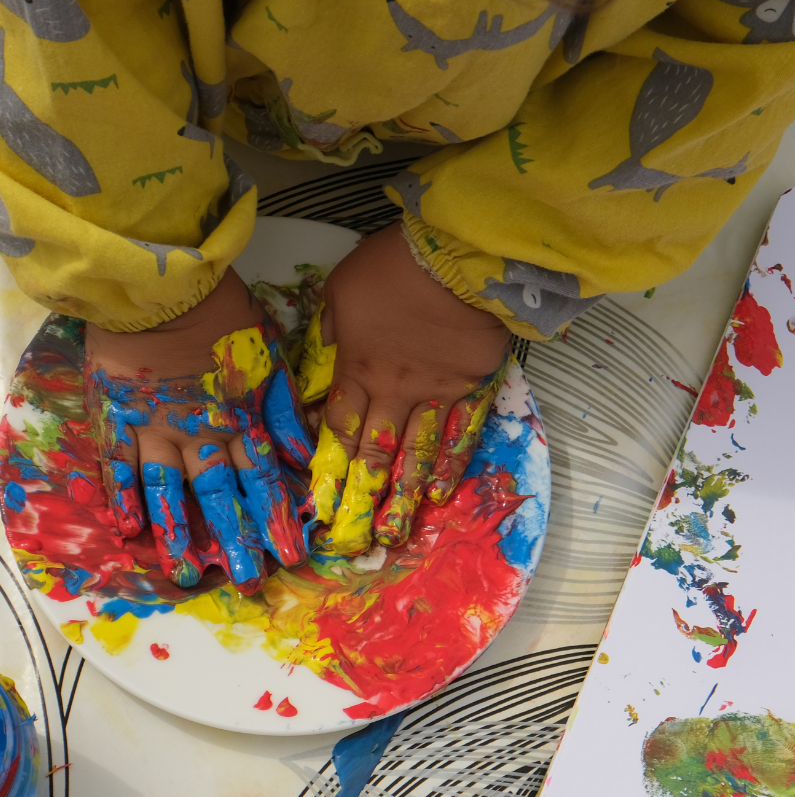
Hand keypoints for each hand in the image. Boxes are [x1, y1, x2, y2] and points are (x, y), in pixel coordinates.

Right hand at [84, 269, 313, 592]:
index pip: (263, 481)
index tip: (291, 556)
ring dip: (180, 535)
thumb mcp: (270, 357)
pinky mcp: (118, 416)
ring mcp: (155, 428)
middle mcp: (200, 433)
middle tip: (249, 583)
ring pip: (170, 492)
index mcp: (240, 418)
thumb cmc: (222, 312)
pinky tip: (129, 531)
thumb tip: (305, 457)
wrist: (161, 281)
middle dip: (238, 542)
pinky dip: (124, 498)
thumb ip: (287, 409)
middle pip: (221, 497)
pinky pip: (119, 465)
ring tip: (188, 574)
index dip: (277, 519)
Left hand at [303, 223, 510, 555]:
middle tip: (354, 538)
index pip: (339, 430)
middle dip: (363, 499)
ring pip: (417, 455)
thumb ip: (331, 330)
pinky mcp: (474, 390)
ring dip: (405, 497)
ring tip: (395, 533)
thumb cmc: (394, 267)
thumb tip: (323, 354)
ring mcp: (437, 395)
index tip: (320, 505)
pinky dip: (450, 466)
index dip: (329, 470)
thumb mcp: (341, 289)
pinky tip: (440, 493)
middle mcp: (395, 392)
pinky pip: (460, 435)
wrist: (456, 258)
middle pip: (376, 455)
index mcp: (358, 369)